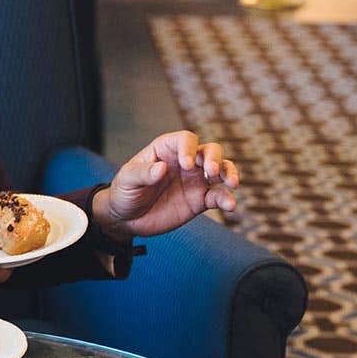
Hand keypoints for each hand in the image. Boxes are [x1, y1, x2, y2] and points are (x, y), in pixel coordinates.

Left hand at [91, 131, 238, 239]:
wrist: (127, 218)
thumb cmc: (125, 192)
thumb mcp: (127, 180)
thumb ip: (143, 173)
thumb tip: (162, 168)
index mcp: (166, 150)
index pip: (185, 139)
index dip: (189, 148)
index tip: (187, 164)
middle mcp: (185, 162)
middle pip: (209, 150)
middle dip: (215, 158)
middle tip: (210, 172)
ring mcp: (194, 181)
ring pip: (220, 170)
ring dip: (229, 172)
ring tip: (231, 183)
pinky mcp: (199, 201)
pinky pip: (218, 196)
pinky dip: (227, 199)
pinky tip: (230, 205)